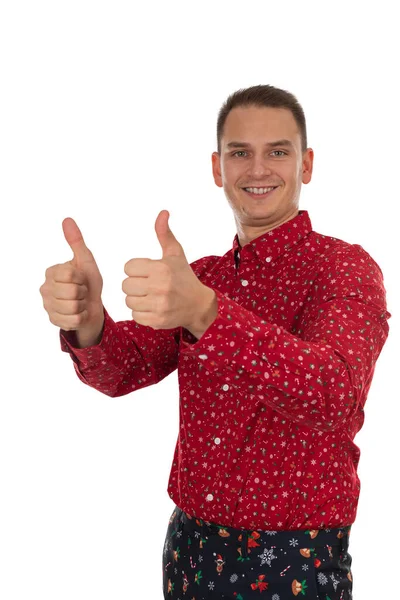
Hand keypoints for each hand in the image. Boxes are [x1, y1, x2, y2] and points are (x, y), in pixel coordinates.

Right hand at [39, 218, 103, 330]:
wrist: (93, 306)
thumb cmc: (89, 282)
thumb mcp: (86, 261)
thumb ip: (77, 242)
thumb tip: (67, 220)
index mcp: (51, 272)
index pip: (69, 274)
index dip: (81, 278)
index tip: (81, 278)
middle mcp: (45, 288)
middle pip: (72, 292)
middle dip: (83, 293)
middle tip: (82, 292)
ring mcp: (48, 306)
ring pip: (73, 307)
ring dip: (83, 305)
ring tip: (81, 302)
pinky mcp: (54, 321)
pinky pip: (74, 320)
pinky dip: (81, 317)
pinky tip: (79, 313)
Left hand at [122, 210, 209, 329]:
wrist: (199, 305)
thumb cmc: (183, 277)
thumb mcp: (175, 254)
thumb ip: (164, 234)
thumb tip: (162, 212)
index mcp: (161, 268)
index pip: (128, 267)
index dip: (136, 269)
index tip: (148, 272)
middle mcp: (160, 286)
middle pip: (126, 285)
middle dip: (134, 285)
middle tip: (147, 286)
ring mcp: (159, 304)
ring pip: (129, 301)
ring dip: (136, 299)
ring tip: (150, 297)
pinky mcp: (158, 320)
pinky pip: (135, 315)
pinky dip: (141, 313)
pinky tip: (152, 308)